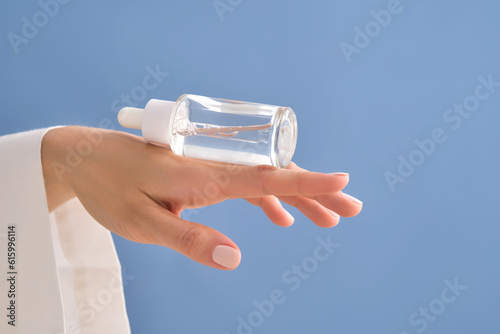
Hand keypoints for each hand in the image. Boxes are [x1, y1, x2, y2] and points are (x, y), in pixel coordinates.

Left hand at [41, 126, 361, 269]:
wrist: (84, 158)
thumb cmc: (110, 189)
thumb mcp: (142, 222)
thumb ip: (188, 239)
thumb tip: (235, 259)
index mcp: (204, 176)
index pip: (265, 178)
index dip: (306, 181)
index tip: (342, 182)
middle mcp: (213, 166)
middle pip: (275, 176)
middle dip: (316, 192)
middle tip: (350, 208)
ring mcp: (210, 168)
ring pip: (264, 180)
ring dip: (298, 197)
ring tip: (328, 218)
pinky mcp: (202, 173)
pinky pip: (244, 185)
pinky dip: (268, 200)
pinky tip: (279, 218)